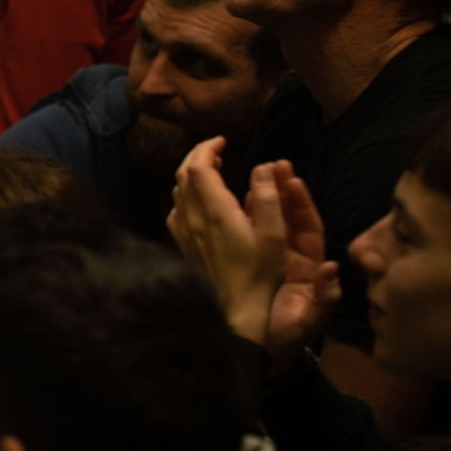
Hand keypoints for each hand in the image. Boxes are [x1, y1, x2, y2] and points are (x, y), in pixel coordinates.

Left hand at [167, 141, 338, 368]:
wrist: (235, 310)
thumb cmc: (259, 274)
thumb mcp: (273, 236)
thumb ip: (269, 199)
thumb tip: (262, 167)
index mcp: (216, 212)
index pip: (199, 166)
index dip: (207, 148)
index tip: (223, 141)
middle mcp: (194, 219)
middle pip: (183, 174)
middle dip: (197, 155)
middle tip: (216, 148)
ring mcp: (185, 232)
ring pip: (178, 191)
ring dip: (191, 174)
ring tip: (211, 169)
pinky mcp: (183, 245)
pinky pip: (176, 211)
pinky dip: (185, 196)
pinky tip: (198, 201)